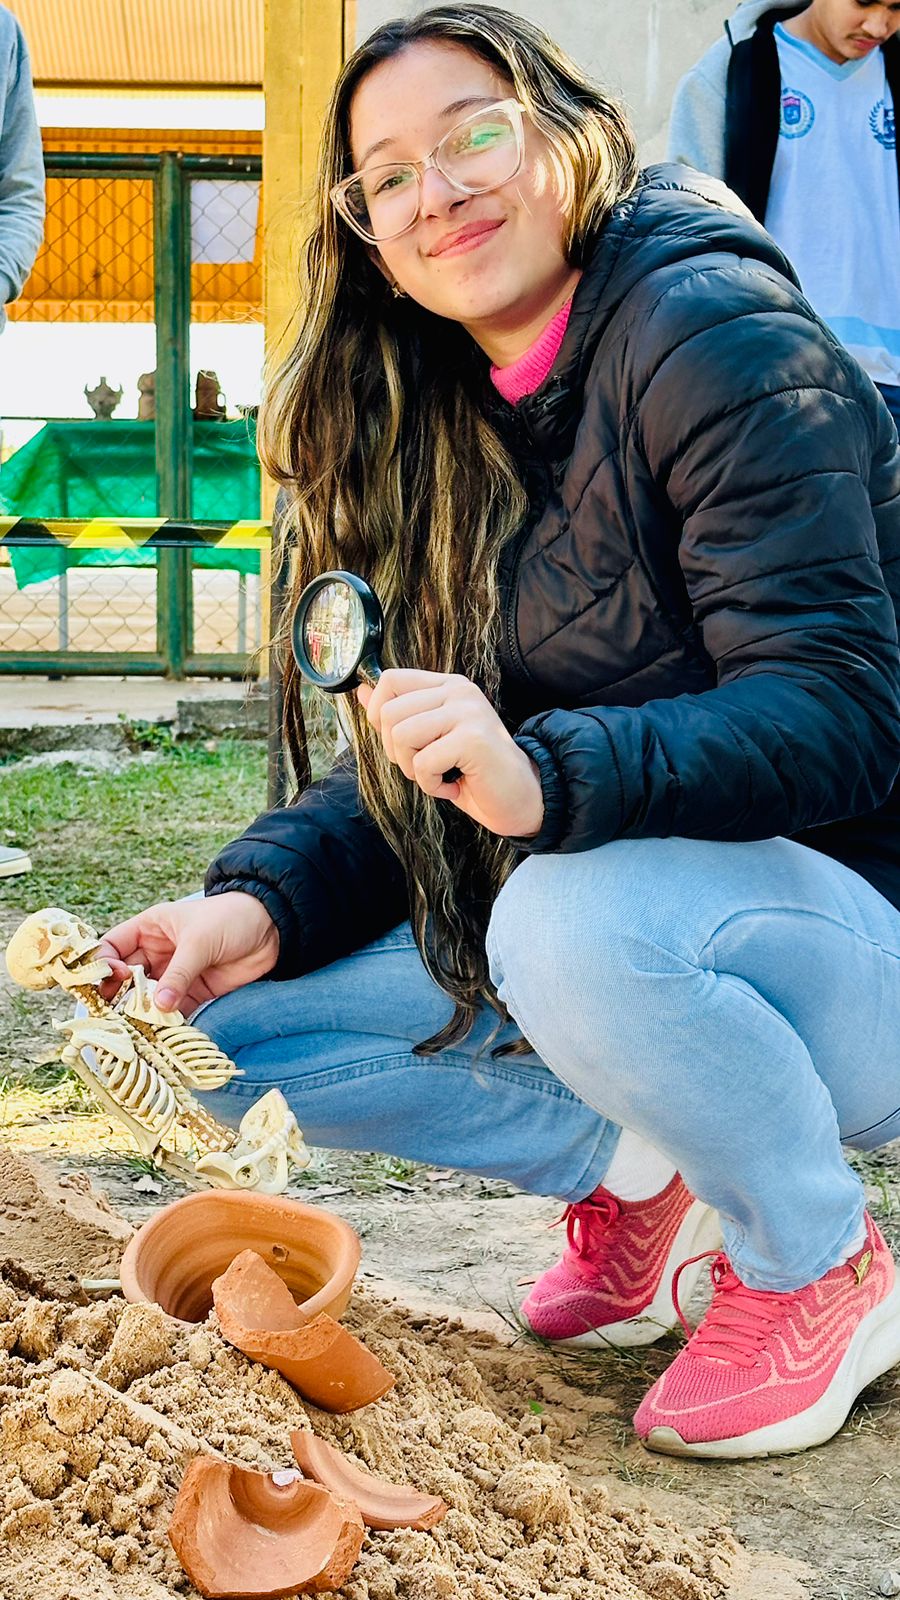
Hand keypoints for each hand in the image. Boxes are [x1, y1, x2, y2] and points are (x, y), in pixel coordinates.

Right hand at [95, 892, 279, 1015]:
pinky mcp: (194, 992)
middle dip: (118, 996)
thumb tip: (158, 1006)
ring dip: (141, 1013)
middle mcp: (156, 952)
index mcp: (150, 928)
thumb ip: (179, 973)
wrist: (273, 928)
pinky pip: (173, 1010)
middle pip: (125, 977)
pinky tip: (161, 1034)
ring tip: (135, 1029)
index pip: (112, 946)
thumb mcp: (200, 941)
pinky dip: (166, 1023)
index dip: (104, 964)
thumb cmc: (231, 919)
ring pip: (147, 997)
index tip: (110, 980)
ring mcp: (174, 974)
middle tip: (114, 1015)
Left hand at [358, 669, 543, 837]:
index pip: (390, 679)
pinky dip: (432, 785)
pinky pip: (423, 763)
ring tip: (439, 775)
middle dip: (396, 751)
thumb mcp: (430, 739)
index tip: (398, 742)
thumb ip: (399, 713)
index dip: (378, 713)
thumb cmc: (472, 771)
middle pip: (389, 712)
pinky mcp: (473, 738)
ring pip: (402, 736)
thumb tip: (361, 691)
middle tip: (425, 766)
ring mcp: (468, 712)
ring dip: (413, 769)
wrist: (519, 799)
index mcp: (448, 685)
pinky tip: (454, 786)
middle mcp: (459, 691)